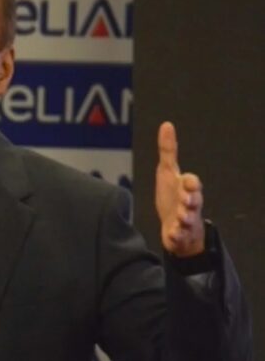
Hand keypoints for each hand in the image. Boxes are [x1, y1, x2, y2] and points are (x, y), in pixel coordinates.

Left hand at [155, 122, 204, 256]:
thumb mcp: (168, 172)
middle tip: (185, 200)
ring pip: (188, 219)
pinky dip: (176, 235)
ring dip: (185, 218)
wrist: (176, 226)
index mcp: (187, 189)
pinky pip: (179, 236)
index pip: (192, 183)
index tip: (188, 180)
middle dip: (190, 200)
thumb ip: (168, 151)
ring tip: (180, 219)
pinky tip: (171, 235)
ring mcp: (185, 220)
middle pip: (194, 201)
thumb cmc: (173, 195)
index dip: (191, 182)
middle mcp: (189, 204)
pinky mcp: (179, 235)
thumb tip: (166, 125)